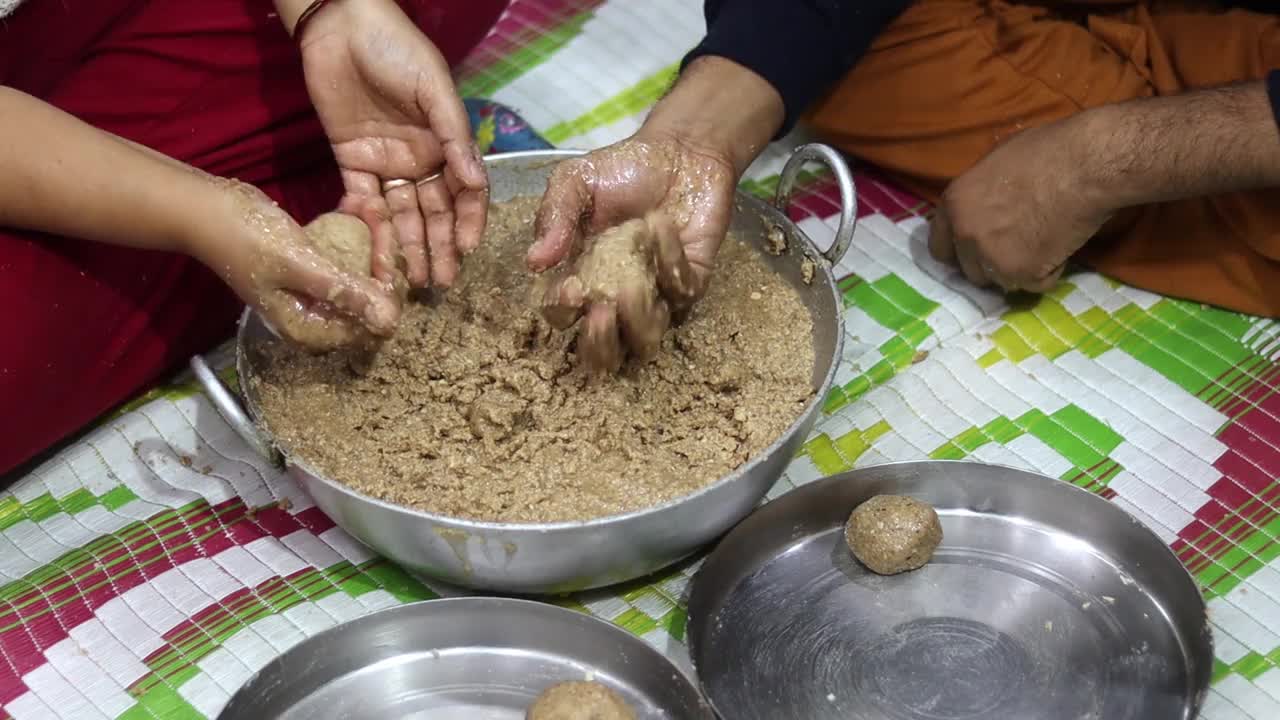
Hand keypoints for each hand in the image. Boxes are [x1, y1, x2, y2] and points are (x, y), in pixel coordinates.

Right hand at [191, 180, 400, 349]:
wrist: (205, 210)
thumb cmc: (248, 239)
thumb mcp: (301, 266)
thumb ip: (345, 294)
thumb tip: (390, 323)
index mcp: (311, 329)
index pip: (370, 323)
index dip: (386, 290)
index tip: (390, 252)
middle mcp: (316, 316)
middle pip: (370, 297)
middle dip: (382, 257)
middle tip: (381, 216)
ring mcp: (314, 291)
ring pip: (361, 273)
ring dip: (373, 240)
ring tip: (372, 206)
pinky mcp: (312, 267)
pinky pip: (347, 256)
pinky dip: (356, 233)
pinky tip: (359, 207)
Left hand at [298, 0, 487, 288]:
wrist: (342, 26)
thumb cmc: (398, 50)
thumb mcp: (435, 88)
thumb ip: (455, 136)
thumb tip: (475, 182)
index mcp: (446, 143)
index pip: (464, 192)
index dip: (468, 222)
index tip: (469, 251)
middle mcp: (420, 160)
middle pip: (433, 212)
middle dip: (439, 247)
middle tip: (440, 283)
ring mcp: (386, 163)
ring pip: (400, 215)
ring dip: (407, 247)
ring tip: (412, 281)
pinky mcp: (350, 161)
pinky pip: (360, 201)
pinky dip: (366, 227)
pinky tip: (372, 254)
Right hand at [528, 134, 736, 370]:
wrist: (680, 150)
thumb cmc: (623, 168)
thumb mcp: (576, 181)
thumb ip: (555, 216)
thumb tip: (534, 261)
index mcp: (580, 278)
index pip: (563, 316)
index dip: (562, 312)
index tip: (569, 288)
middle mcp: (616, 297)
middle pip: (604, 352)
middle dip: (599, 343)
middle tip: (600, 313)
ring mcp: (656, 296)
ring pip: (646, 340)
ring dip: (637, 319)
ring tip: (631, 285)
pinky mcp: (692, 283)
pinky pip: (681, 293)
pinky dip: (668, 261)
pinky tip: (658, 224)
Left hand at [929, 115, 1111, 292]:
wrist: (1086, 166)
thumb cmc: (1048, 151)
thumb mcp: (996, 162)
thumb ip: (980, 194)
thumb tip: (983, 206)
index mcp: (953, 204)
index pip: (940, 247)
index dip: (960, 251)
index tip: (976, 252)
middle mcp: (965, 234)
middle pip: (970, 269)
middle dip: (990, 264)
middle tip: (1019, 248)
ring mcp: (992, 257)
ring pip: (1000, 281)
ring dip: (1019, 270)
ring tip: (1044, 243)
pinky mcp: (1023, 273)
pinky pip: (1035, 285)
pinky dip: (1050, 273)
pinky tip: (1062, 245)